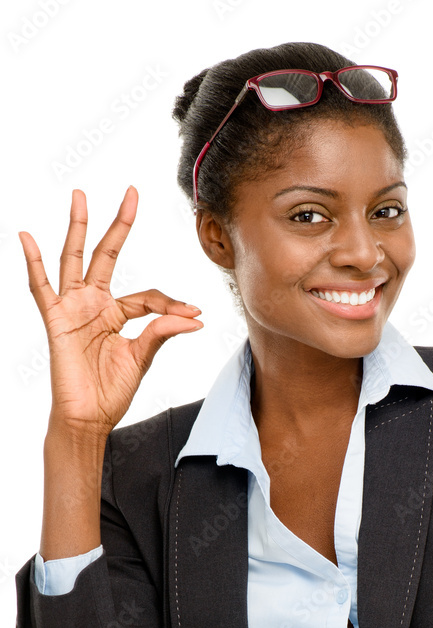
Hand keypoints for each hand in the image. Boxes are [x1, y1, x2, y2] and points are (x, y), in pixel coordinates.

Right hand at [18, 186, 203, 436]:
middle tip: (131, 194)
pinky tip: (27, 237)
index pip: (146, 295)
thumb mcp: (143, 357)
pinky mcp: (56, 320)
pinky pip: (40, 287)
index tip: (195, 314)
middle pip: (106, 255)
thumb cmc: (112, 391)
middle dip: (118, 225)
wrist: (89, 417)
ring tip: (81, 196)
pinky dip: (33, 263)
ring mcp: (73, 309)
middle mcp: (94, 304)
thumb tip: (195, 318)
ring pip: (74, 259)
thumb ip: (162, 332)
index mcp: (116, 314)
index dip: (170, 303)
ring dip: (78, 228)